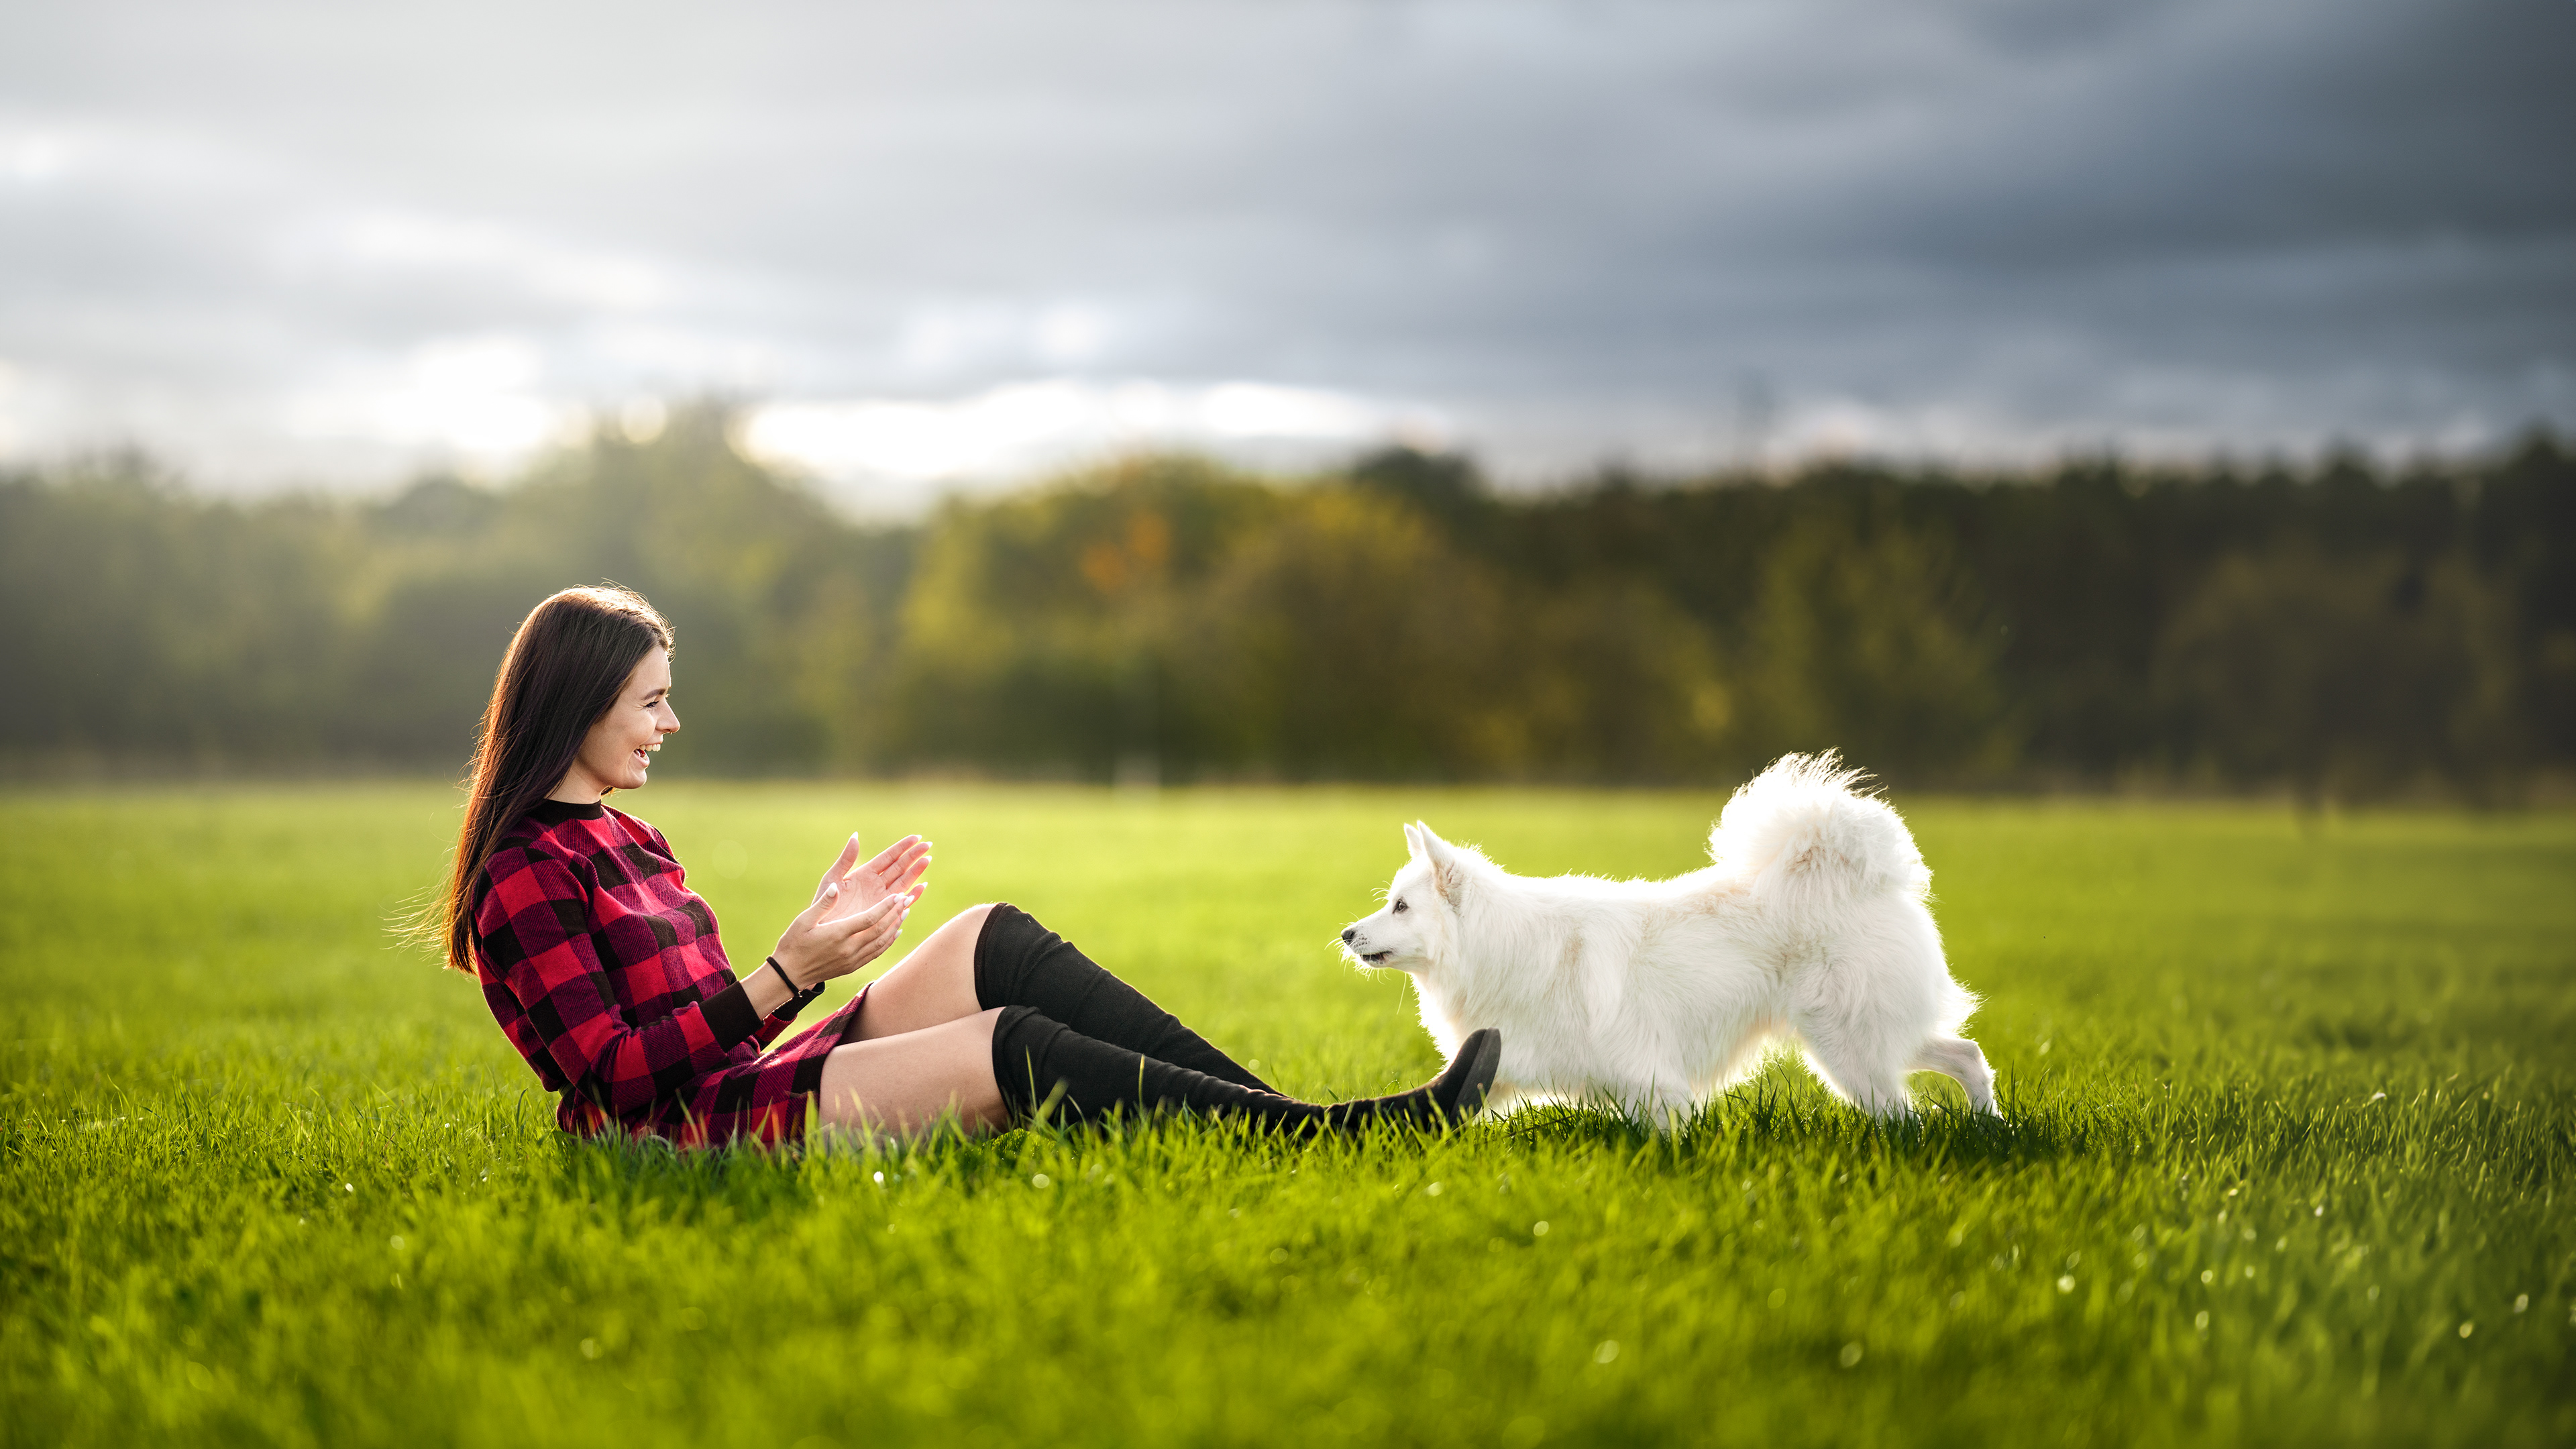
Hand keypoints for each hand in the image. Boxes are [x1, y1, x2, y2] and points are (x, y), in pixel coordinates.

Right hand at [773, 880, 921, 989]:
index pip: (869, 919)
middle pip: (880, 930)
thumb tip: (836, 887)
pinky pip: (876, 953)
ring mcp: (852, 960)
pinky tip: (895, 932)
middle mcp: (848, 949)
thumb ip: (823, 904)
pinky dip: (888, 942)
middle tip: (908, 899)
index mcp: (837, 934)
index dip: (885, 907)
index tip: (898, 895)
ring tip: (905, 912)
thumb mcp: (803, 920)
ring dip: (895, 926)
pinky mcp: (852, 967)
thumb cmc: (793, 944)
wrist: (789, 974)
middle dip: (895, 914)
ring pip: (881, 943)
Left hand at [812, 834, 931, 925]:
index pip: (888, 857)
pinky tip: (922, 886)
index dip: (902, 847)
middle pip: (899, 867)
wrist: (823, 929)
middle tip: (928, 845)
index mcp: (864, 873)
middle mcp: (876, 884)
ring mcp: (881, 899)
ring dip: (916, 871)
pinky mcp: (884, 912)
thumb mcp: (832, 879)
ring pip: (904, 882)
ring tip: (928, 860)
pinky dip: (913, 895)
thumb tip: (855, 836)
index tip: (916, 837)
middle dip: (914, 856)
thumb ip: (846, 859)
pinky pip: (902, 902)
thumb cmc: (824, 904)